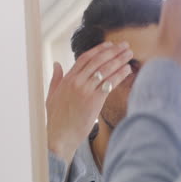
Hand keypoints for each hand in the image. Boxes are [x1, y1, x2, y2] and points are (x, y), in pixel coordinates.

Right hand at [46, 42, 132, 162]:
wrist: (59, 136)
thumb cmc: (57, 119)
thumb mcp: (51, 96)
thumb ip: (55, 79)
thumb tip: (56, 64)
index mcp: (67, 79)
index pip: (85, 58)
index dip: (99, 49)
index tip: (110, 45)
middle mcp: (76, 81)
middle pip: (98, 60)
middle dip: (113, 51)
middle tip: (125, 45)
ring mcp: (85, 90)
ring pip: (105, 69)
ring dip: (119, 59)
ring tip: (129, 54)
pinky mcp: (94, 100)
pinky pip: (109, 83)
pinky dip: (120, 74)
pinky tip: (127, 69)